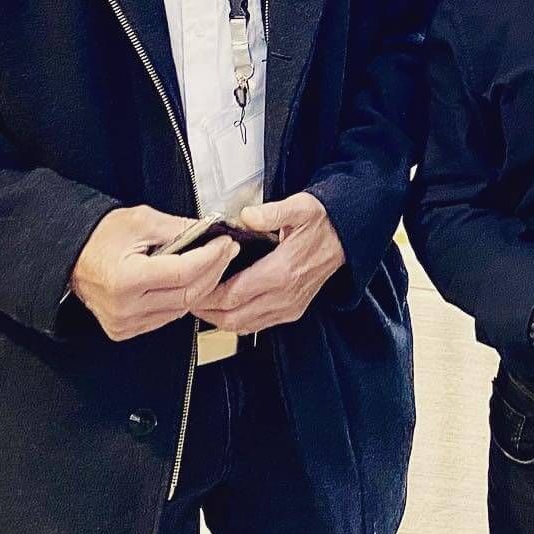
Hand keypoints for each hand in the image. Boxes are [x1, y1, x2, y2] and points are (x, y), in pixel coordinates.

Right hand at [71, 206, 237, 341]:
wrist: (72, 257)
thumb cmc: (99, 237)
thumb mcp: (140, 221)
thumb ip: (177, 228)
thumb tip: (209, 232)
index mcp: (125, 279)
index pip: (183, 272)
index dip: (211, 257)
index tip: (225, 243)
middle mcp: (125, 307)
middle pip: (187, 294)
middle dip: (213, 271)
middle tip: (227, 251)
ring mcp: (124, 323)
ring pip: (181, 309)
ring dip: (202, 287)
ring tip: (213, 264)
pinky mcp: (126, 330)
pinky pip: (167, 317)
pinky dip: (183, 300)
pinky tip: (191, 282)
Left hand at [191, 192, 345, 333]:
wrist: (346, 237)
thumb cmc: (322, 222)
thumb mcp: (299, 207)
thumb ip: (271, 213)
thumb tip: (248, 216)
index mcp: (281, 273)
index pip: (232, 295)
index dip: (206, 293)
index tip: (190, 283)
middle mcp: (284, 296)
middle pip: (232, 317)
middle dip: (205, 309)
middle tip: (186, 294)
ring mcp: (288, 307)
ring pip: (241, 326)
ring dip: (217, 318)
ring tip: (200, 300)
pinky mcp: (291, 311)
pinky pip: (256, 325)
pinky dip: (235, 321)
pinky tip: (224, 307)